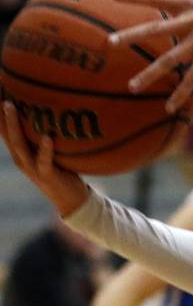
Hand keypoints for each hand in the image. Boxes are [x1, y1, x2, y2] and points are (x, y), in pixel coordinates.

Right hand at [0, 102, 89, 216]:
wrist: (71, 199)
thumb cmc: (64, 169)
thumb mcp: (53, 149)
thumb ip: (49, 132)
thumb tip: (56, 107)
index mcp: (21, 151)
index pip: (4, 128)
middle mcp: (22, 158)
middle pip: (6, 132)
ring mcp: (32, 167)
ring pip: (19, 144)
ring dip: (14, 125)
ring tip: (11, 106)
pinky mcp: (47, 175)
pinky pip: (44, 161)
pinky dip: (46, 149)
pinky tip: (47, 138)